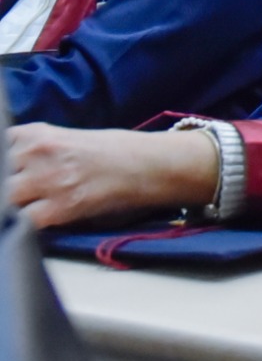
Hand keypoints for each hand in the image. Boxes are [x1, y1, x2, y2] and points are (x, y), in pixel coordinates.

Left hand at [8, 124, 217, 227]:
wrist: (149, 164)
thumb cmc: (111, 152)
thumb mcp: (61, 139)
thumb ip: (28, 152)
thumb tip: (8, 171)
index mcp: (35, 134)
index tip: (6, 174)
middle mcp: (37, 152)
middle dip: (4, 188)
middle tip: (14, 196)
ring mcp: (48, 179)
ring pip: (4, 199)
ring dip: (10, 206)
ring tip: (21, 209)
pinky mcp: (60, 207)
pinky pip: (22, 222)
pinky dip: (19, 226)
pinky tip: (27, 226)